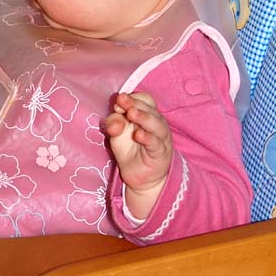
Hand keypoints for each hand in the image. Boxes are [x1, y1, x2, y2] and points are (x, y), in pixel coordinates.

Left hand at [105, 92, 172, 217]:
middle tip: (122, 101)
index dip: (132, 99)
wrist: (139, 176)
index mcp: (147, 114)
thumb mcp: (117, 133)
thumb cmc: (130, 149)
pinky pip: (156, 143)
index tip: (118, 102)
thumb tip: (115, 114)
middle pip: (149, 109)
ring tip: (131, 113)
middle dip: (135, 104)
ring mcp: (160, 137)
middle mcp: (156, 122)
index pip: (144, 100)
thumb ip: (114, 122)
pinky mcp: (161, 152)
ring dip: (143, 117)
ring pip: (156, 124)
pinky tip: (138, 134)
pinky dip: (148, 138)